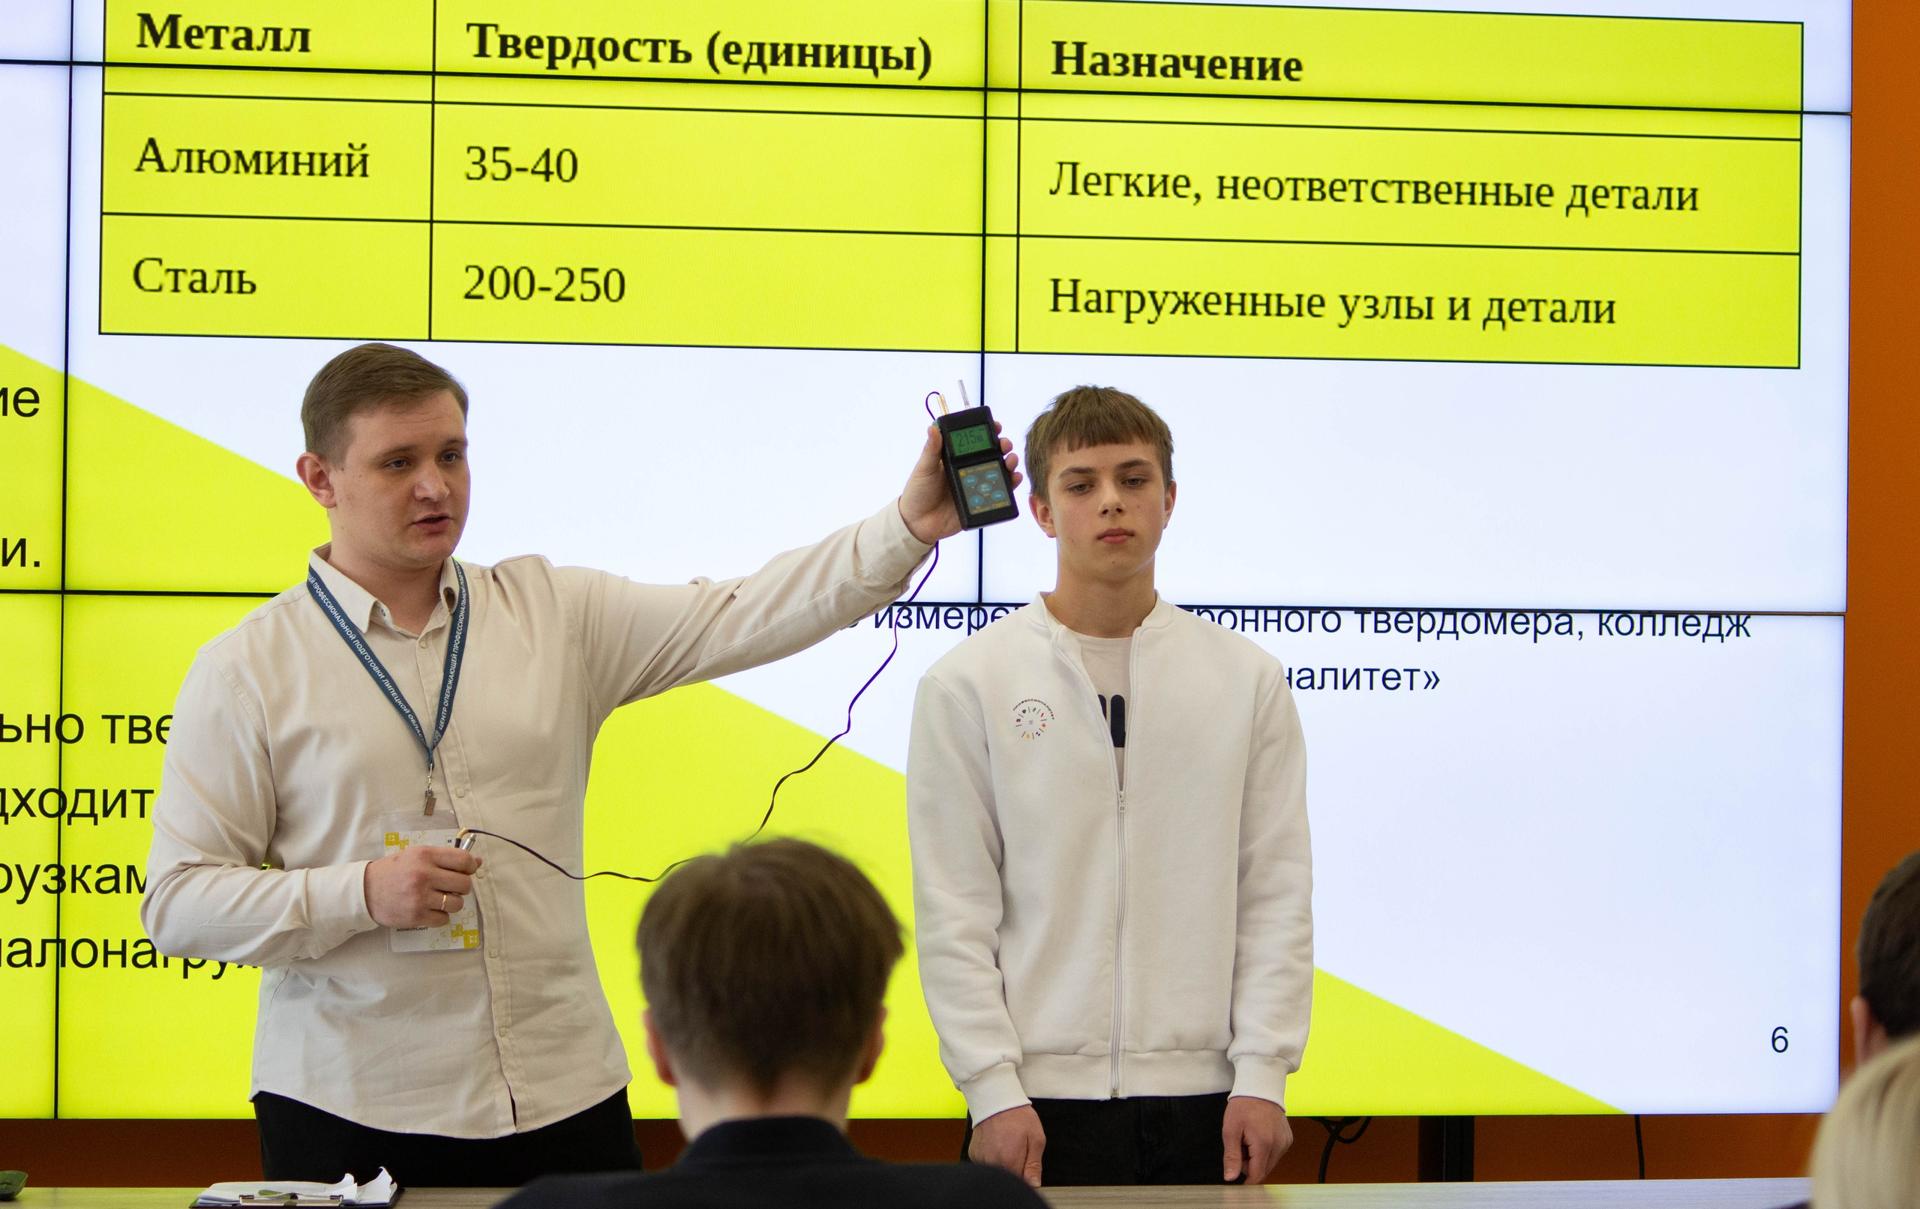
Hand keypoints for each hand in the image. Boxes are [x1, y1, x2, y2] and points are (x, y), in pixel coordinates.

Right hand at [365, 843, 481, 928]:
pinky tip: (429, 909)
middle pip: (464, 884)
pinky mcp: (416, 916)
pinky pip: (443, 919)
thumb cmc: (393, 871)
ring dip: (452, 903)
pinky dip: (440, 916)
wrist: (365, 891)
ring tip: (438, 899)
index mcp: (425, 855)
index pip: (463, 860)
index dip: (470, 867)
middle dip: (462, 887)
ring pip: (457, 904)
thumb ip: (445, 858)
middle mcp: (424, 875)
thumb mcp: (416, 856)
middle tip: (451, 887)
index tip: (466, 871)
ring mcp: (420, 897)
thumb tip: (477, 862)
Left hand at [898, 423, 1021, 544]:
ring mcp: (977, 486)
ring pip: (999, 471)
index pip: (975, 442)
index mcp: (956, 459)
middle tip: (1004, 445)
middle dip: (1003, 446)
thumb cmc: (918, 492)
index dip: (988, 433)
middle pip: (992, 454)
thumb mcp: (924, 468)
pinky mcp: (982, 502)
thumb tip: (933, 428)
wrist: (918, 523)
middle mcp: (969, 470)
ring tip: (1010, 460)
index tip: (996, 426)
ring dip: (1009, 463)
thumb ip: (931, 449)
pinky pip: (1000, 492)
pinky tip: (1014, 478)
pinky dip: (1011, 484)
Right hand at [969, 1104, 1045, 1187]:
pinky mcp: (973, 1155)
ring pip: (996, 1172)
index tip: (1027, 1167)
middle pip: (1006, 1179)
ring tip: (1007, 1146)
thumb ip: (1034, 1165)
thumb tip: (1034, 1185)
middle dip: (1014, 1171)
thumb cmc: (1017, 1116)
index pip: (1019, 1184)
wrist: (995, 1099)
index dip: (1025, 1178)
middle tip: (1018, 1151)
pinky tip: (996, 1145)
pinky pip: (985, 1164)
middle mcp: (993, 1163)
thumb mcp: (1036, 1138)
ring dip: (1003, 1165)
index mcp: (1010, 1162)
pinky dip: (992, 1159)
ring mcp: (981, 1160)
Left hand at [1222, 1095, 1290, 1183]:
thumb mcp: (1230, 1131)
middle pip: (1263, 1171)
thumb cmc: (1243, 1106)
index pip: (1257, 1175)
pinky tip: (1259, 1136)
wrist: (1259, 1088)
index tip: (1235, 1168)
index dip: (1244, 1177)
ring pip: (1269, 1163)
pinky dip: (1266, 1150)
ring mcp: (1285, 1142)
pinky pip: (1276, 1154)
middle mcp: (1279, 1145)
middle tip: (1240, 1146)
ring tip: (1249, 1139)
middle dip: (1250, 1165)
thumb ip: (1231, 1156)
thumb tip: (1230, 1178)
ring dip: (1258, 1158)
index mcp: (1264, 1144)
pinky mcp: (1288, 1139)